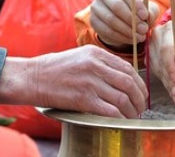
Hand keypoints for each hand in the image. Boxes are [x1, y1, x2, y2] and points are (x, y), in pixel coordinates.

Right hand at [0, 45, 147, 118]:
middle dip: (139, 97)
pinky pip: (109, 110)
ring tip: (133, 116)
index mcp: (97, 54)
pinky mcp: (83, 99)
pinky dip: (119, 117)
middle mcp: (96, 66)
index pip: (128, 68)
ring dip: (131, 110)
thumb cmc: (56, 68)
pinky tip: (121, 121)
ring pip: (122, 97)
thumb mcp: (82, 56)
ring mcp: (90, 82)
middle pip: (129, 83)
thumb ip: (102, 63)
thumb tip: (123, 76)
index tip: (142, 93)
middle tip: (141, 107)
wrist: (32, 78)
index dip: (139, 83)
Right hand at [90, 0, 159, 49]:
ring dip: (127, 30)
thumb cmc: (138, 10)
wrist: (123, 20)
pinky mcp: (93, 20)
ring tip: (140, 36)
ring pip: (111, 20)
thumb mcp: (148, 8)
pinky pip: (106, 30)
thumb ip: (150, 10)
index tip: (145, 16)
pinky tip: (132, 39)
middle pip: (116, 6)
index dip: (136, 5)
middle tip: (143, 29)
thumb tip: (147, 16)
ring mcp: (96, 6)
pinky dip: (121, 37)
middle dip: (132, 20)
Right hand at [149, 21, 174, 104]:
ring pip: (157, 69)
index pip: (166, 49)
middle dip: (170, 79)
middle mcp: (156, 36)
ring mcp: (150, 47)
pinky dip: (166, 83)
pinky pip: (156, 72)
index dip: (170, 66)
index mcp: (170, 29)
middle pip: (160, 61)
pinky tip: (173, 92)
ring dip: (168, 84)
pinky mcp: (149, 57)